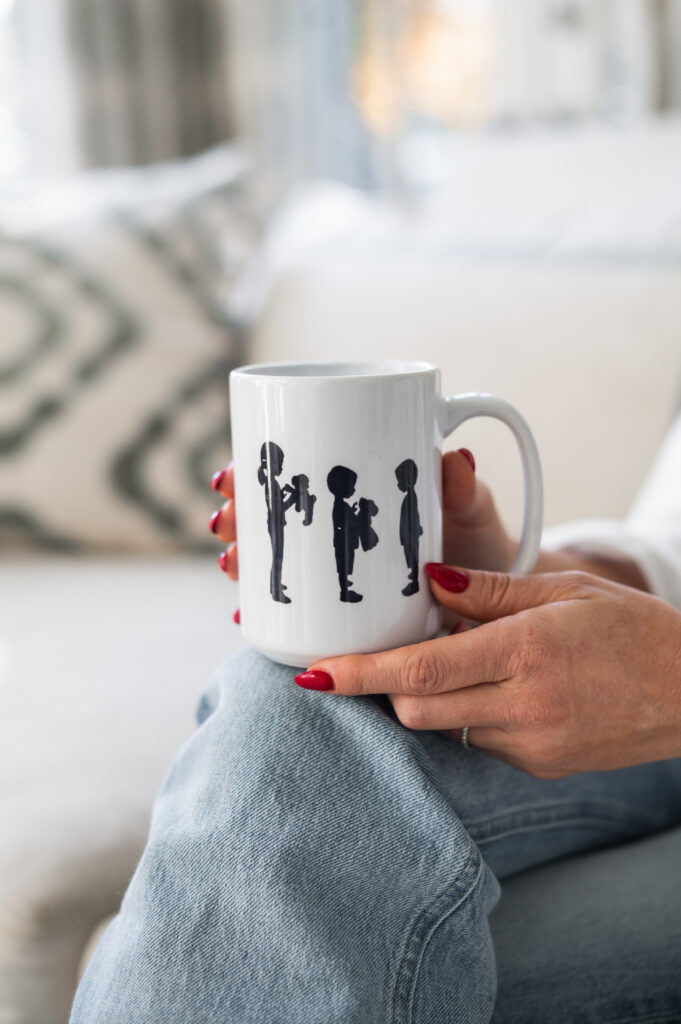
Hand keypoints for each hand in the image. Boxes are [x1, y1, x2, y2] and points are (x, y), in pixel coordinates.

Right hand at [208, 449, 514, 581]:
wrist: (495, 603)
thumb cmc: (478, 541)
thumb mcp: (471, 511)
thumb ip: (464, 489)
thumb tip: (457, 458)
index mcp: (357, 484)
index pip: (293, 466)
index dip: (253, 468)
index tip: (233, 476)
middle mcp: (336, 524)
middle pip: (270, 511)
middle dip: (236, 516)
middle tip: (226, 525)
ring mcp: (333, 567)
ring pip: (272, 556)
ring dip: (241, 559)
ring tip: (234, 567)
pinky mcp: (338, 608)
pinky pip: (291, 605)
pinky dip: (264, 608)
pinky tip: (246, 615)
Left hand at [295, 564, 680, 777]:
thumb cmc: (631, 628)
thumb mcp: (563, 591)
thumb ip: (488, 590)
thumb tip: (428, 582)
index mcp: (526, 651)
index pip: (421, 670)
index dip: (359, 673)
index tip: (313, 673)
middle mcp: (523, 706)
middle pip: (415, 709)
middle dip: (385, 686)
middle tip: (383, 653)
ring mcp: (531, 745)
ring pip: (443, 728)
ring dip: (430, 698)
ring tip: (462, 660)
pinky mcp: (539, 767)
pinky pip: (478, 742)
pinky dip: (468, 714)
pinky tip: (499, 688)